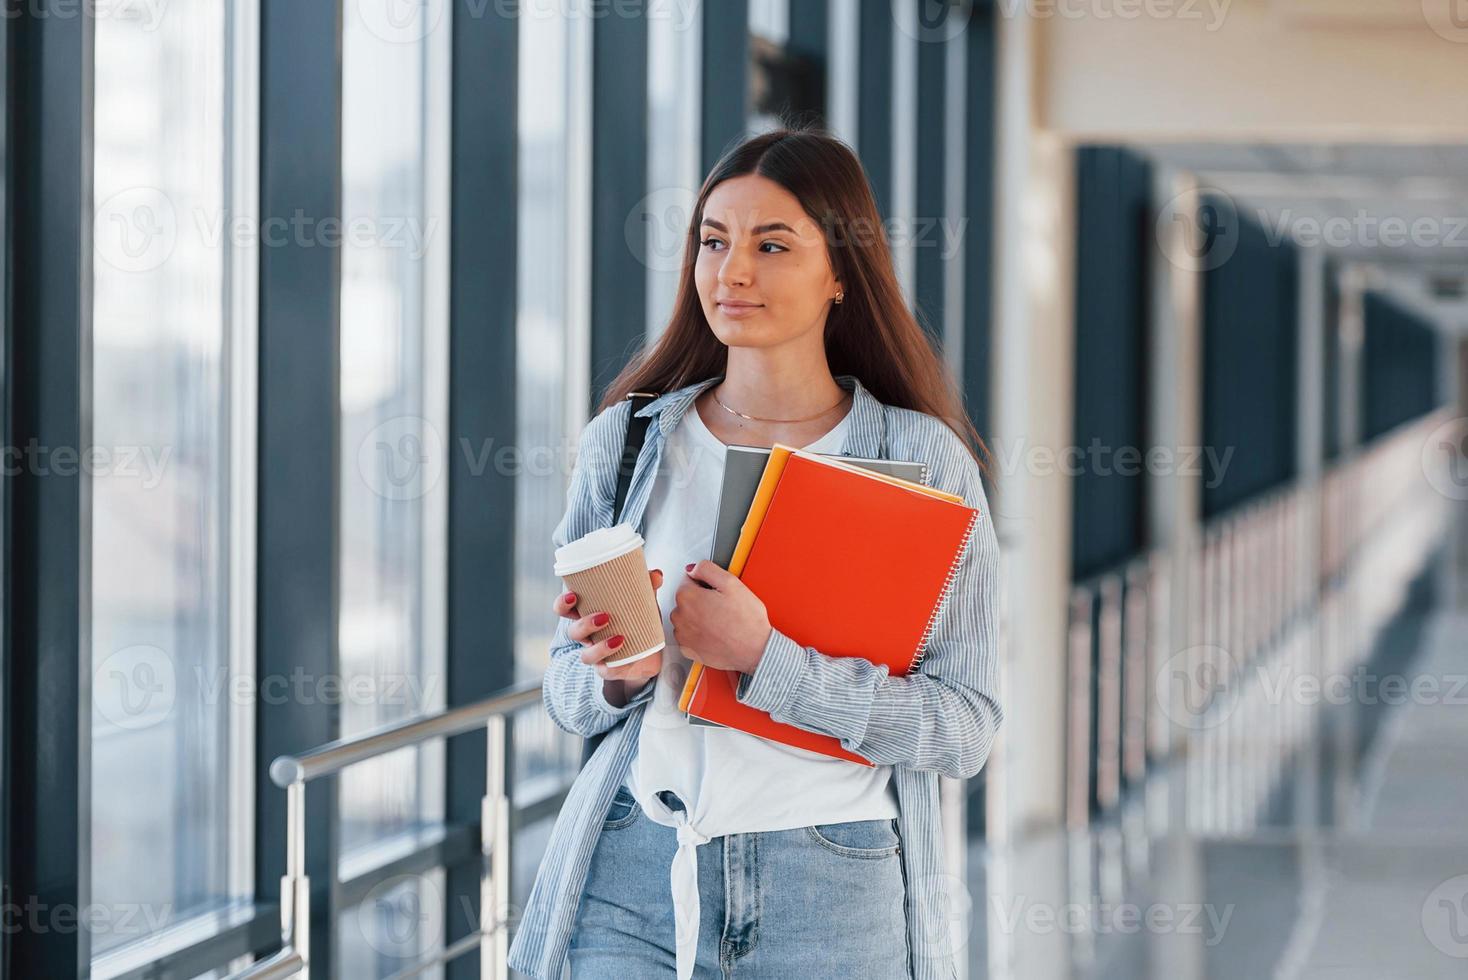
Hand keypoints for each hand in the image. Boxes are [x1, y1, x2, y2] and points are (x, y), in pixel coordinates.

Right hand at [554, 569, 664, 689]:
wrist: (649, 653)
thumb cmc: (636, 622)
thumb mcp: (641, 602)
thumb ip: (646, 587)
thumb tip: (655, 575)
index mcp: (587, 615)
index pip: (565, 610)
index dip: (563, 604)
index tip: (572, 594)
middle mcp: (588, 637)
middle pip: (573, 632)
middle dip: (583, 625)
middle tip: (603, 616)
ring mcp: (596, 654)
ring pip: (586, 654)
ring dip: (599, 646)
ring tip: (618, 637)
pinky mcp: (608, 670)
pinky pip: (604, 670)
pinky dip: (613, 661)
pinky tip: (623, 650)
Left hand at [670, 560, 771, 674]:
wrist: (755, 650)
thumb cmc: (746, 621)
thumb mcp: (731, 583)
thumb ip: (707, 568)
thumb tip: (693, 568)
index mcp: (687, 596)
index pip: (688, 580)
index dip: (706, 584)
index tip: (718, 593)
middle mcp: (680, 616)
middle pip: (686, 600)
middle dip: (700, 600)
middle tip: (722, 607)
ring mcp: (683, 635)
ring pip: (686, 618)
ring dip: (698, 617)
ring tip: (720, 621)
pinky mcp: (688, 650)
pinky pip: (688, 636)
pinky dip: (698, 634)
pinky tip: (714, 634)